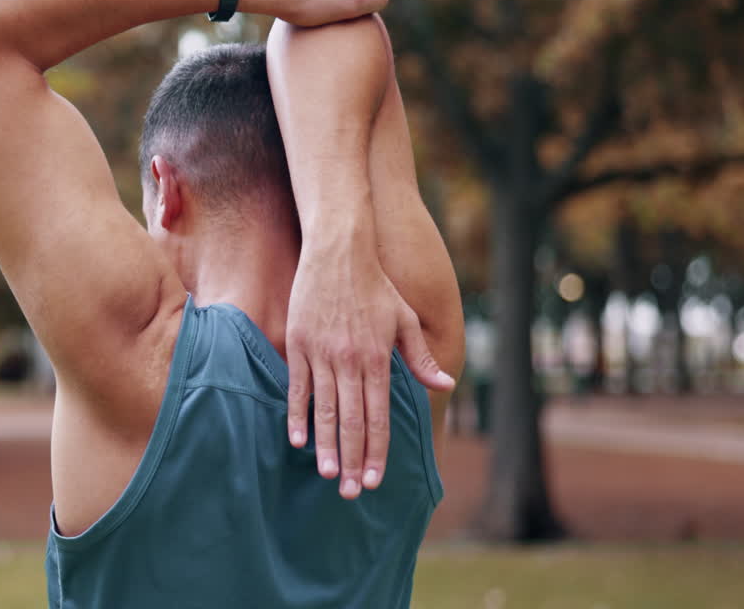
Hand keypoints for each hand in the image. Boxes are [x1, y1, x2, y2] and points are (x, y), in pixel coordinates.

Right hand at [286, 231, 454, 499]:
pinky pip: (297, 387)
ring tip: (328, 475)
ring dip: (326, 446)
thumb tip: (446, 386)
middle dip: (353, 460)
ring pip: (324, 410)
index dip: (377, 451)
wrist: (338, 250)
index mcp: (378, 358)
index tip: (375, 479)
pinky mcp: (299, 344)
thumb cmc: (375, 285)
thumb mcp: (405, 319)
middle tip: (351, 493)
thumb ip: (421, 358)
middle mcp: (350, 360)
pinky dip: (297, 415)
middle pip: (353, 421)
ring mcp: (322, 353)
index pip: (379, 416)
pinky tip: (297, 440)